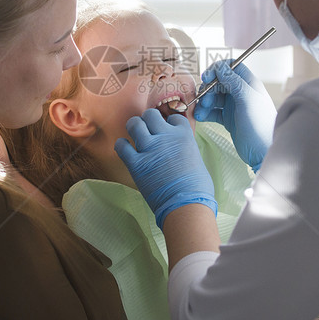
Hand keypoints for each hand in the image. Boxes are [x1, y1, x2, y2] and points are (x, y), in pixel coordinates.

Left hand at [115, 109, 216, 228]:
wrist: (186, 204)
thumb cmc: (197, 187)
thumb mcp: (196, 158)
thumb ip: (185, 147)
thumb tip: (179, 148)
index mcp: (183, 135)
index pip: (173, 117)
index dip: (168, 122)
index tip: (166, 129)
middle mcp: (165, 137)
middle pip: (150, 114)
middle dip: (148, 120)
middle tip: (148, 129)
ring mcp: (149, 149)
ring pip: (134, 124)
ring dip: (133, 128)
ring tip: (135, 135)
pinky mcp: (136, 163)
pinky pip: (121, 146)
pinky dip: (121, 146)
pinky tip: (126, 150)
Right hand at [192, 60, 275, 171]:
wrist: (263, 152)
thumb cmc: (260, 124)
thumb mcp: (247, 99)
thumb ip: (233, 81)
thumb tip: (219, 66)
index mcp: (248, 83)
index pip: (230, 67)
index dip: (216, 70)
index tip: (206, 78)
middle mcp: (240, 92)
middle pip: (218, 82)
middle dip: (208, 90)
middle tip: (204, 102)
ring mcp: (234, 106)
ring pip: (213, 97)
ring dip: (204, 102)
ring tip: (199, 113)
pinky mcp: (228, 119)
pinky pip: (213, 111)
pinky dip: (205, 113)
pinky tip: (200, 118)